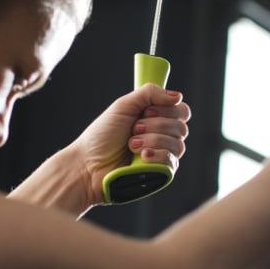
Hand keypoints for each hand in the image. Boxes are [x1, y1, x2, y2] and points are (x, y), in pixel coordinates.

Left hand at [72, 84, 190, 204]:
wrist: (88, 165)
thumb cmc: (101, 137)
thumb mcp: (124, 106)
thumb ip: (150, 94)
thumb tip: (177, 96)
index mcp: (155, 119)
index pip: (181, 111)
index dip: (168, 109)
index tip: (147, 111)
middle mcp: (162, 137)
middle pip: (180, 127)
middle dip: (155, 125)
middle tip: (134, 129)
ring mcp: (162, 156)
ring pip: (177, 144)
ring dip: (152, 140)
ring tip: (131, 145)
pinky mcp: (159, 174)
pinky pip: (172, 162)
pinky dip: (156, 156)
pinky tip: (141, 157)